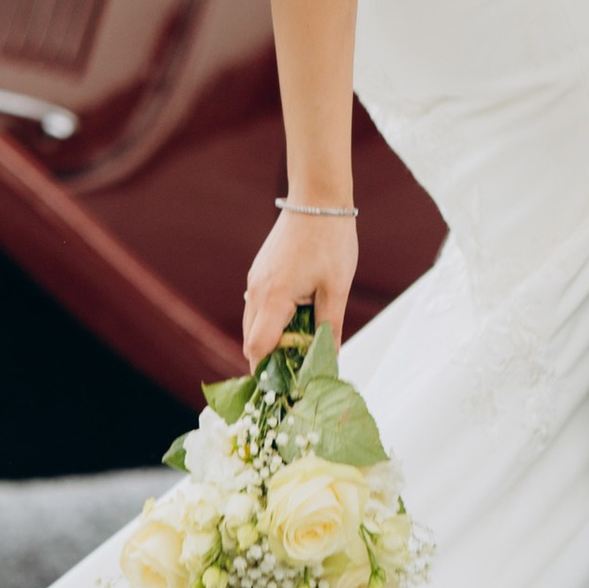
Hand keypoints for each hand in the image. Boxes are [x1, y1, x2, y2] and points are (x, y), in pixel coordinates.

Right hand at [242, 207, 357, 365]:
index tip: (284, 389)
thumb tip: (329, 361)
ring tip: (303, 347)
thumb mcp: (336, 289)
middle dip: (271, 360)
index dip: (266, 373)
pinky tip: (299, 319)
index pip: (257, 349)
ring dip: (273, 339)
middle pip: (252, 340)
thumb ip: (329, 328)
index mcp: (273, 298)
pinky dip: (273, 320)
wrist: (317, 198)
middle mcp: (257, 290)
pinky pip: (260, 306)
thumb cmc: (330, 240)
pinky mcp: (261, 271)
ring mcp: (256, 279)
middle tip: (299, 372)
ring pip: (255, 323)